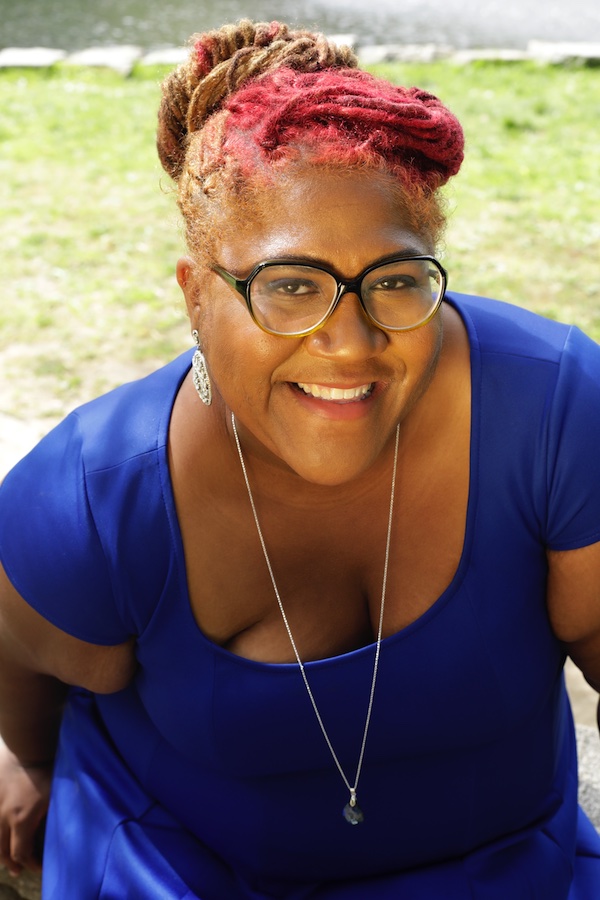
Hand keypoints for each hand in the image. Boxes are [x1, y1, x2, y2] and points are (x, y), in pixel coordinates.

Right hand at [0, 738, 51, 875]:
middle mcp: (4, 817)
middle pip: (2, 850)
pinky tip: (1, 831)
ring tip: (5, 856)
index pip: (21, 852)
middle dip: (11, 862)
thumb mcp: (57, 791)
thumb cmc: (44, 767)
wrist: (24, 745)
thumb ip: (61, 809)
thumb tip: (74, 821)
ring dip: (0, 849)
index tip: (39, 867)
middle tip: (18, 869)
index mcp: (21, 820)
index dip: (30, 864)